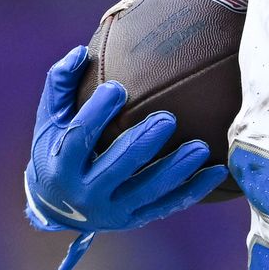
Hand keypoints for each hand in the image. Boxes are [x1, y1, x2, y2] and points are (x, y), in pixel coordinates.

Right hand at [25, 44, 228, 269]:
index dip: (97, 113)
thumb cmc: (57, 149)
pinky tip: (217, 170)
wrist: (58, 206)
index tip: (118, 88)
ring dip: (176, 169)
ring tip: (200, 147)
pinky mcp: (136, 218)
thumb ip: (61, 86)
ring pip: (148, 190)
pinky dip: (195, 189)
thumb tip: (81, 51)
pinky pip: (169, 204)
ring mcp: (113, 210)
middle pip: (117, 166)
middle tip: (168, 119)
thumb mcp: (50, 121)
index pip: (78, 138)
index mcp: (61, 166)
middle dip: (142, 144)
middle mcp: (85, 193)